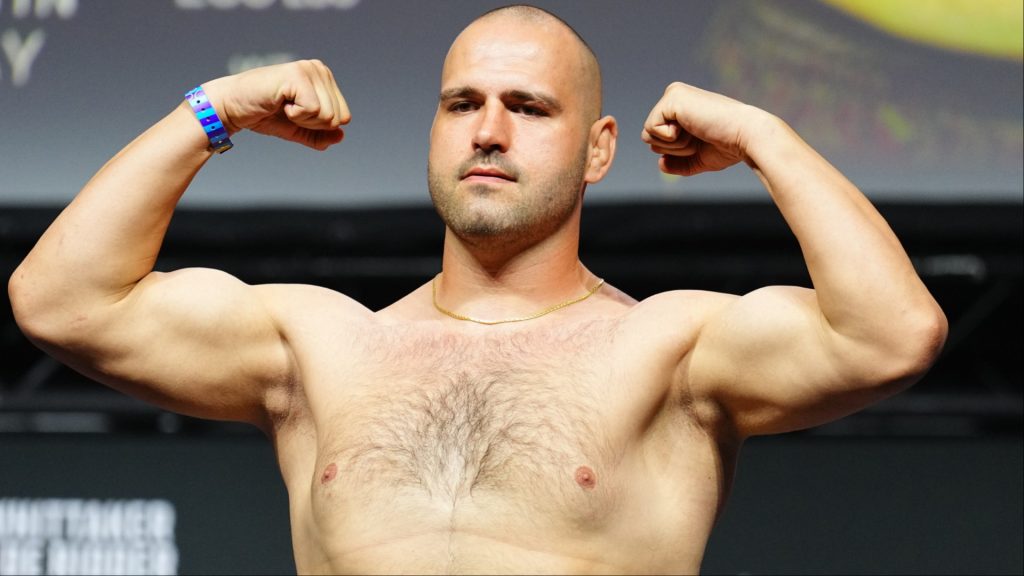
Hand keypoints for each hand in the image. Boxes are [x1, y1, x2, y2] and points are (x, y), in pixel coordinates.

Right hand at [202, 60, 350, 150]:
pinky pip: (314, 110)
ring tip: (283, 105)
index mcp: (324, 78)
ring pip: (328, 115)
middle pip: (338, 117)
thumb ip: (321, 135)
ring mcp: (309, 69)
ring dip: (302, 119)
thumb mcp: (298, 128)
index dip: (319, 126)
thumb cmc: (264, 115)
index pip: (344, 117)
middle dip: (312, 124)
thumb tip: (341, 136)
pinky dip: (295, 115)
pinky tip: (280, 102)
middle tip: (287, 110)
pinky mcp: (297, 76)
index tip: (295, 113)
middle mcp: (319, 69)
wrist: (233, 108)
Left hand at [641, 82, 759, 175]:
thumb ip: (679, 163)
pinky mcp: (672, 97)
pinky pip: (650, 129)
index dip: (676, 151)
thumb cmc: (728, 146)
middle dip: (672, 148)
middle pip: (649, 137)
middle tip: (699, 137)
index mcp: (681, 107)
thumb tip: (661, 164)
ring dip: (673, 145)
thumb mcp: (699, 158)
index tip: (701, 141)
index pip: (657, 138)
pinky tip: (692, 127)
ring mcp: (673, 94)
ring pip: (648, 134)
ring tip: (697, 132)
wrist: (746, 137)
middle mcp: (675, 96)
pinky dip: (670, 138)